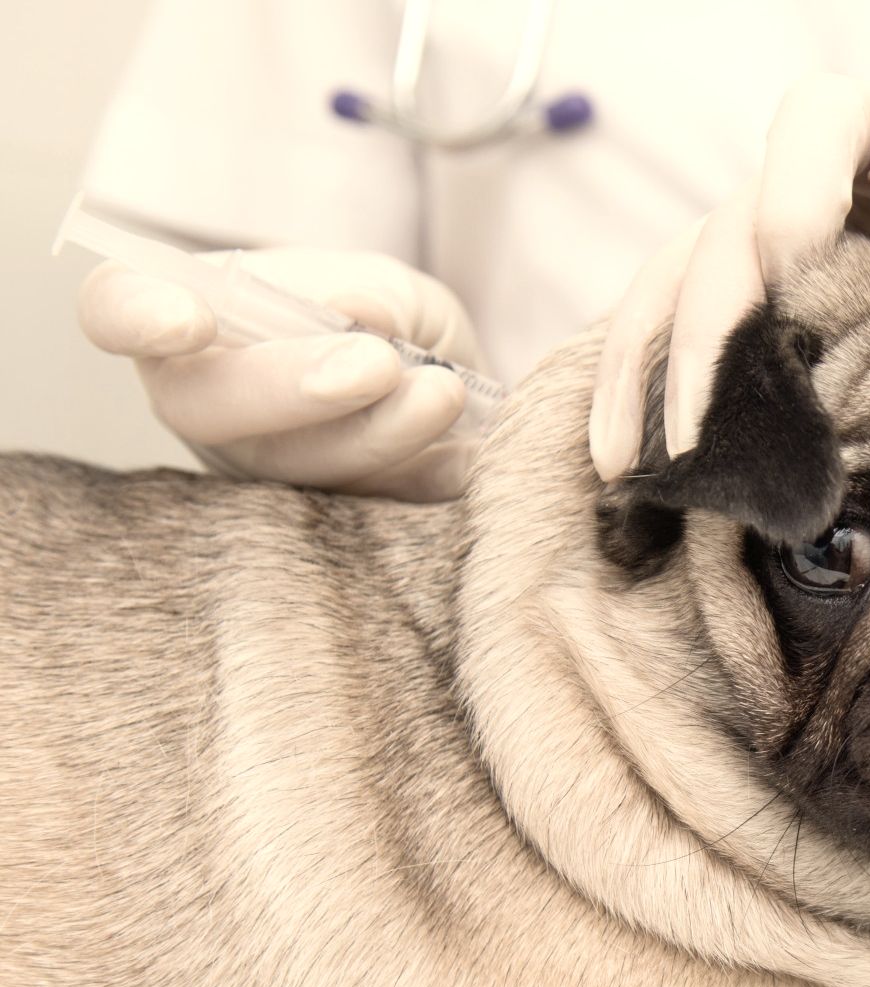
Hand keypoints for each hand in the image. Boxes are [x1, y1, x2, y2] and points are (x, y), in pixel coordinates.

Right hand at [78, 247, 485, 499]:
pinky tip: (465, 457)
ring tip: (443, 394)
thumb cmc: (389, 323)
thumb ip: (368, 292)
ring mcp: (260, 474)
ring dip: (375, 433)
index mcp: (190, 324)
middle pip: (205, 406)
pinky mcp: (325, 531)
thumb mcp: (386, 285)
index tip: (188, 320)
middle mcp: (209, 406)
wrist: (446, 388)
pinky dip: (424, 479)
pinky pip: (369, 512)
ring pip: (293, 468)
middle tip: (377, 363)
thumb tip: (354, 310)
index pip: (117, 311)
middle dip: (292, 387)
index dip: (135, 316)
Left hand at [590, 0, 869, 478]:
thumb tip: (758, 494)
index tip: (614, 465)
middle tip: (691, 436)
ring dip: (791, 223)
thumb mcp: (860, 326)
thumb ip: (807, 373)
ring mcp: (863, 126)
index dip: (627, 377)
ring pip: (799, 138)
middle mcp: (788, 175)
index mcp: (753, 235)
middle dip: (693, 343)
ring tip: (811, 303)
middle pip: (713, 239)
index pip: (664, 296)